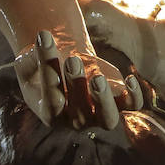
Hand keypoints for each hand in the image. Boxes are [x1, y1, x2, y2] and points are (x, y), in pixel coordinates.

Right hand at [12, 30, 145, 130]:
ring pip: (108, 120)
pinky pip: (132, 106)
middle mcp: (76, 121)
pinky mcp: (118, 102)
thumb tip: (42, 44)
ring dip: (104, 99)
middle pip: (80, 115)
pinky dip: (134, 95)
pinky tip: (130, 78)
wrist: (67, 66)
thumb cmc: (45, 65)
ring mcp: (99, 114)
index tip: (47, 43)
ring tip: (96, 76)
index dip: (49, 74)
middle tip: (72, 60)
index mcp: (51, 114)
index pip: (52, 101)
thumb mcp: (30, 61)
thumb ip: (32, 57)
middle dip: (76, 86)